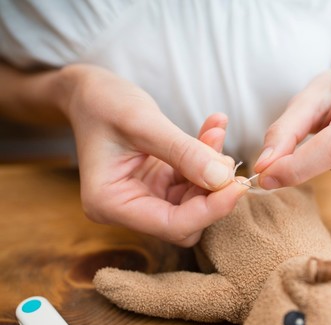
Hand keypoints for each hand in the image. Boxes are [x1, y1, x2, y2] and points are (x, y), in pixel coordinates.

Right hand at [60, 65, 247, 245]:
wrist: (90, 91)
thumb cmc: (103, 102)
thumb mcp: (142, 121)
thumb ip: (184, 152)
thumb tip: (223, 179)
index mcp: (110, 203)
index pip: (171, 225)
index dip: (210, 211)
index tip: (238, 186)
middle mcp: (127, 208)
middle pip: (186, 221)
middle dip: (213, 193)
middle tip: (229, 160)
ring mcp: (144, 197)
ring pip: (194, 202)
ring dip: (213, 171)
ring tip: (215, 132)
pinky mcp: (159, 184)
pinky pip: (192, 181)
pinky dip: (206, 159)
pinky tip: (213, 130)